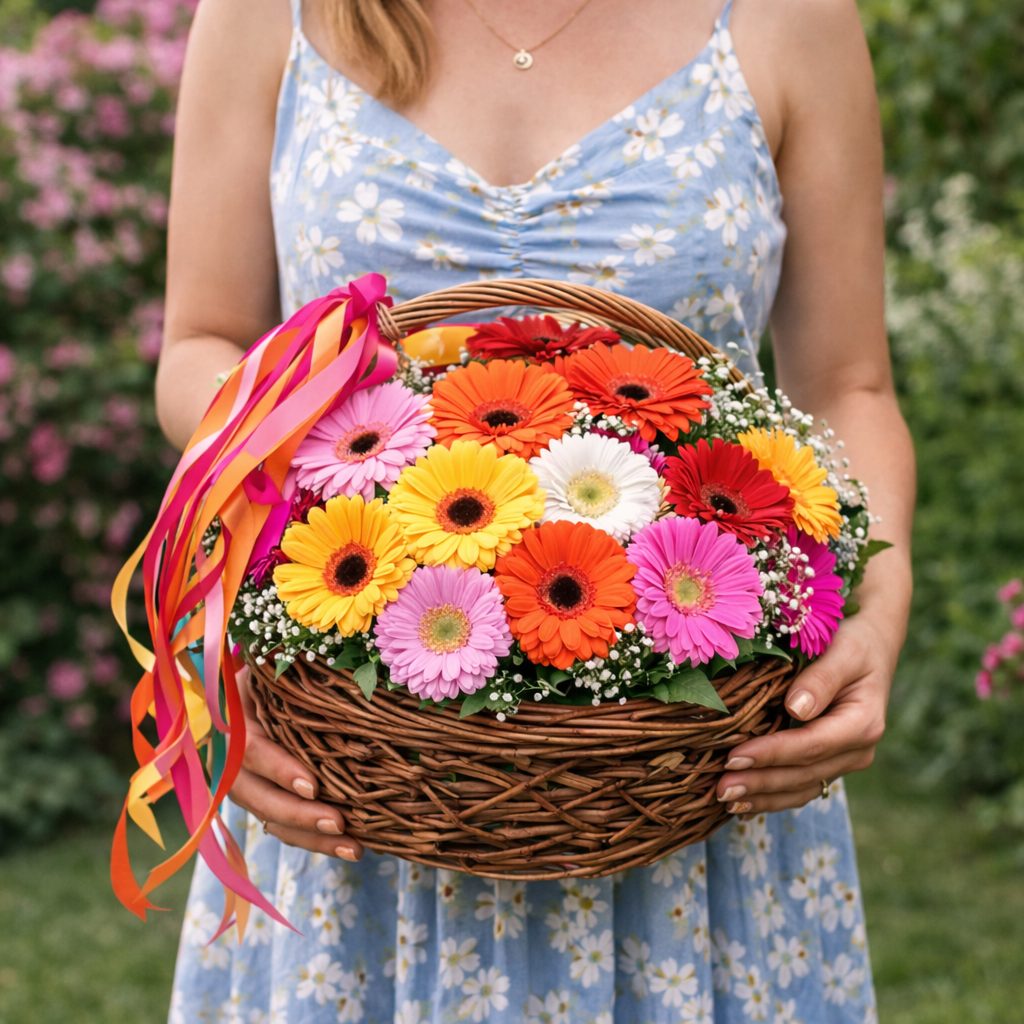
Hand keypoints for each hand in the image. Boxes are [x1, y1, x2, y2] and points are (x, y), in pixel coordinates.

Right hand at [229, 667, 362, 859]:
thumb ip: (285, 662)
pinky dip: (315, 838)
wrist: (246, 681)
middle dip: (299, 816)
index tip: (313, 786)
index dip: (278, 769)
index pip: (250, 751)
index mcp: (231, 720)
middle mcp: (230, 759)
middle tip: (340, 825)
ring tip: (355, 849)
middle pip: (258, 797)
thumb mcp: (270, 659)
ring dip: (312, 838)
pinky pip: (284, 825)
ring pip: (271, 820)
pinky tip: (351, 847)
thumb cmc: (269, 665)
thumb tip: (324, 656)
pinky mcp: (263, 797)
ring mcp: (245, 783)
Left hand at [715, 610, 891, 816]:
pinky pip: (801, 785)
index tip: (734, 756)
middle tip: (720, 789)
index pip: (810, 745)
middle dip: (759, 783)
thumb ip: (821, 679)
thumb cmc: (854, 641)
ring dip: (763, 797)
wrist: (871, 645)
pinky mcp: (829, 761)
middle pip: (803, 774)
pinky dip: (772, 796)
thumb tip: (796, 709)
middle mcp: (856, 750)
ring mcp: (844, 760)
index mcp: (862, 724)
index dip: (771, 753)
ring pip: (801, 787)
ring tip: (725, 800)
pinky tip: (742, 804)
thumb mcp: (843, 651)